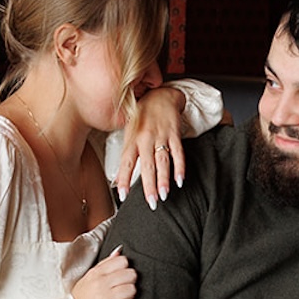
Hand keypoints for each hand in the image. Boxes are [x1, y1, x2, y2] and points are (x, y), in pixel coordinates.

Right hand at [72, 249, 137, 298]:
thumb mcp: (87, 280)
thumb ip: (104, 265)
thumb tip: (119, 251)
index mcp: (95, 273)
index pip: (122, 261)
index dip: (125, 270)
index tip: (121, 279)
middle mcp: (100, 283)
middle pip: (131, 274)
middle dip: (130, 283)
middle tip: (123, 290)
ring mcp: (104, 297)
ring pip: (132, 289)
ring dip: (130, 296)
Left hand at [114, 86, 186, 205]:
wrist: (160, 96)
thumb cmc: (142, 116)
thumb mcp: (129, 132)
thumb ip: (127, 153)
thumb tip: (118, 177)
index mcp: (132, 139)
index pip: (126, 162)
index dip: (123, 179)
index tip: (122, 195)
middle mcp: (145, 138)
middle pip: (146, 165)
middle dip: (148, 186)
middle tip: (150, 203)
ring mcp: (161, 136)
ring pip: (162, 161)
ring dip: (164, 180)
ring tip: (164, 196)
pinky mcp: (174, 133)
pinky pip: (178, 152)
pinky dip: (180, 167)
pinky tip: (180, 180)